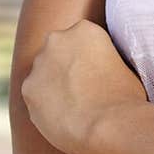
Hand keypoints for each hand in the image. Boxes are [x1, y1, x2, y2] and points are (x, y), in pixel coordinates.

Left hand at [21, 19, 145, 153]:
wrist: (109, 124)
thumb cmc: (126, 97)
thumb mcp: (125, 65)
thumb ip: (104, 59)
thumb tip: (101, 68)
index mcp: (84, 29)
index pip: (80, 39)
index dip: (88, 58)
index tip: (95, 74)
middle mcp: (57, 40)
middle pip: (58, 52)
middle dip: (66, 67)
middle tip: (82, 90)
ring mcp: (40, 64)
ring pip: (43, 74)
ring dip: (54, 86)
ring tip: (74, 107)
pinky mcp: (28, 89)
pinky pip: (36, 97)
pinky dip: (45, 106)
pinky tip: (63, 118)